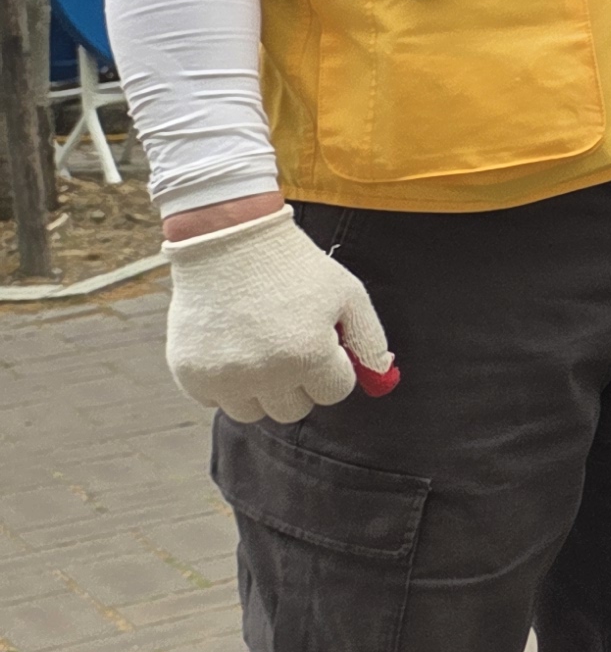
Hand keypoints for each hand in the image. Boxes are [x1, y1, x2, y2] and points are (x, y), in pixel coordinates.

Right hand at [165, 208, 396, 421]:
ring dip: (261, 390)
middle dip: (300, 383)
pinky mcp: (189, 373)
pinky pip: (215, 400)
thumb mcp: (348, 293)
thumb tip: (381, 377)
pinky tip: (231, 347)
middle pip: (294, 410)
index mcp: (308, 354)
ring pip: (253, 411)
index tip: (321, 343)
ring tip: (260, 349)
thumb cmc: (295, 266)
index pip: (335, 393)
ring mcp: (224, 376)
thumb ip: (369, 340)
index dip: (333, 367)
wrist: (228, 240)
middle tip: (290, 347)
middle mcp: (264, 373)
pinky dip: (226, 383)